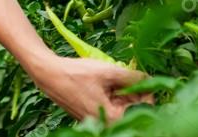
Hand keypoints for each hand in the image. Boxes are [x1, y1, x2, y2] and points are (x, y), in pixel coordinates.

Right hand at [26, 55, 153, 121]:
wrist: (49, 74)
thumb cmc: (77, 74)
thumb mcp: (108, 72)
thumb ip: (132, 77)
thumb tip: (149, 79)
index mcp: (112, 119)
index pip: (141, 112)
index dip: (146, 95)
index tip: (144, 79)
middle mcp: (104, 125)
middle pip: (129, 111)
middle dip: (132, 92)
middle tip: (127, 75)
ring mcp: (95, 121)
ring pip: (118, 108)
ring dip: (120, 93)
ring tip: (112, 77)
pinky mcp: (89, 115)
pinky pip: (106, 107)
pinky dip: (109, 95)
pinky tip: (103, 82)